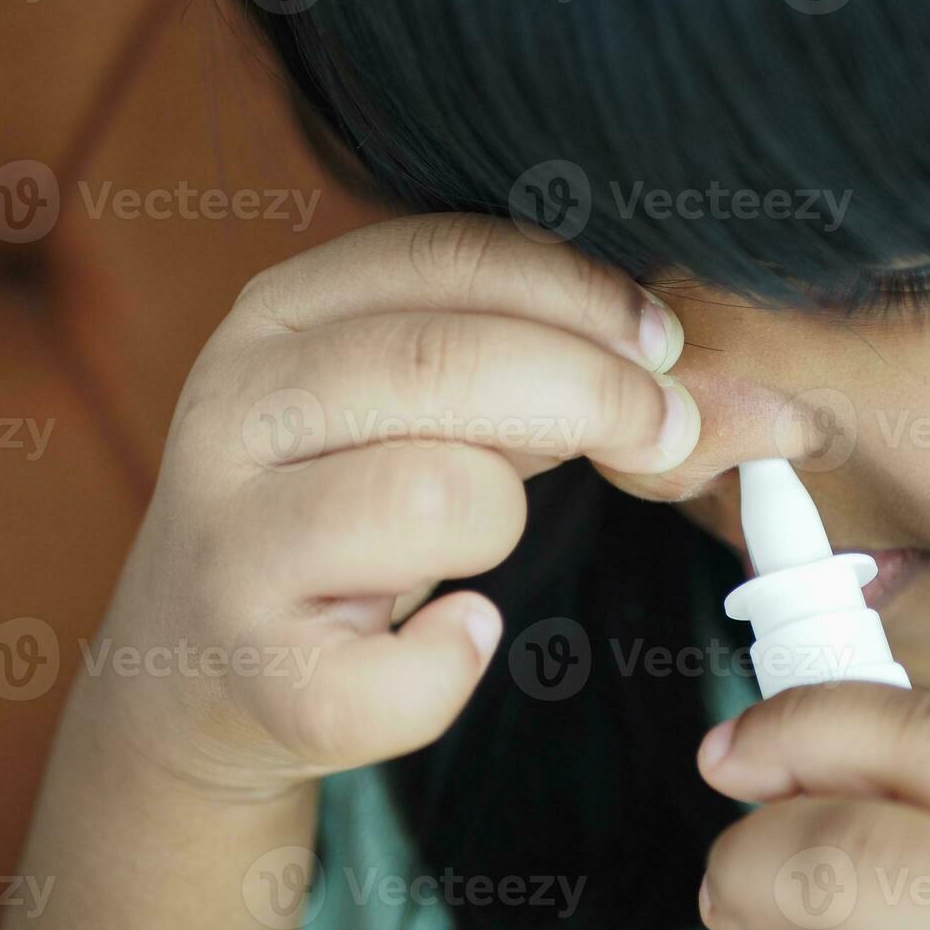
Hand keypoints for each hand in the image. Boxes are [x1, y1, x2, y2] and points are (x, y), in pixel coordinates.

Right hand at [88, 213, 694, 797]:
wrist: (199, 663)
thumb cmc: (345, 510)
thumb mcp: (415, 410)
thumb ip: (538, 370)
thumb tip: (730, 386)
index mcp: (278, 318)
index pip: (446, 256)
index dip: (577, 292)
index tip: (664, 344)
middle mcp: (235, 410)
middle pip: (445, 360)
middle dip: (592, 391)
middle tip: (666, 430)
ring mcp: (231, 543)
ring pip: (440, 492)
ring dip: (502, 520)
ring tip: (474, 538)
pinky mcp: (257, 672)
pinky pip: (418, 666)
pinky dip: (461, 661)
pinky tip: (451, 638)